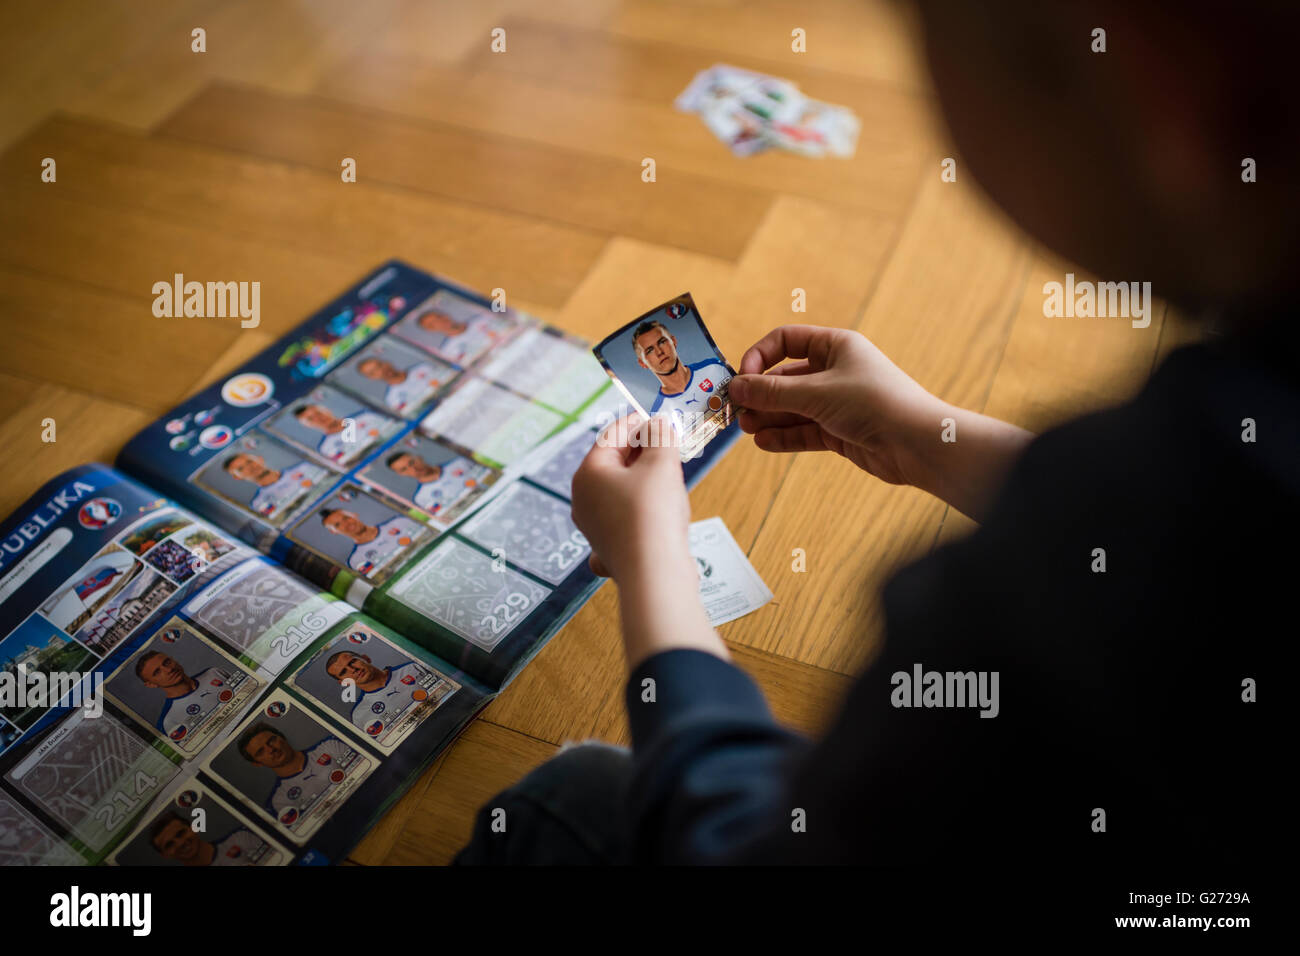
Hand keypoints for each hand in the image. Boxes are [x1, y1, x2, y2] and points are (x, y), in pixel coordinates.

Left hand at [571, 413, 726, 669]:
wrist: (654, 573)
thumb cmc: (653, 513)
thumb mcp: (662, 464)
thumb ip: (660, 437)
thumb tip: (658, 423)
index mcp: (588, 473)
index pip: (612, 434)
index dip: (638, 421)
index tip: (659, 417)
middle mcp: (583, 499)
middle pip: (613, 462)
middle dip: (642, 451)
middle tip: (668, 444)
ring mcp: (593, 526)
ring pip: (619, 491)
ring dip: (643, 480)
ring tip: (669, 476)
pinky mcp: (609, 548)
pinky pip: (624, 519)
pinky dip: (640, 510)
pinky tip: (658, 512)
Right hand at [729, 325, 942, 485]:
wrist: (919, 443)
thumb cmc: (876, 403)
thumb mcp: (817, 393)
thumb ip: (773, 392)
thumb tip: (736, 388)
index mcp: (835, 346)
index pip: (785, 341)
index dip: (760, 357)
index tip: (742, 378)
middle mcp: (835, 371)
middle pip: (785, 378)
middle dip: (760, 394)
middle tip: (737, 411)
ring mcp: (837, 403)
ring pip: (792, 407)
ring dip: (768, 417)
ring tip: (747, 429)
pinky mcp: (840, 431)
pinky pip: (804, 430)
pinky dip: (784, 436)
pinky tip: (764, 442)